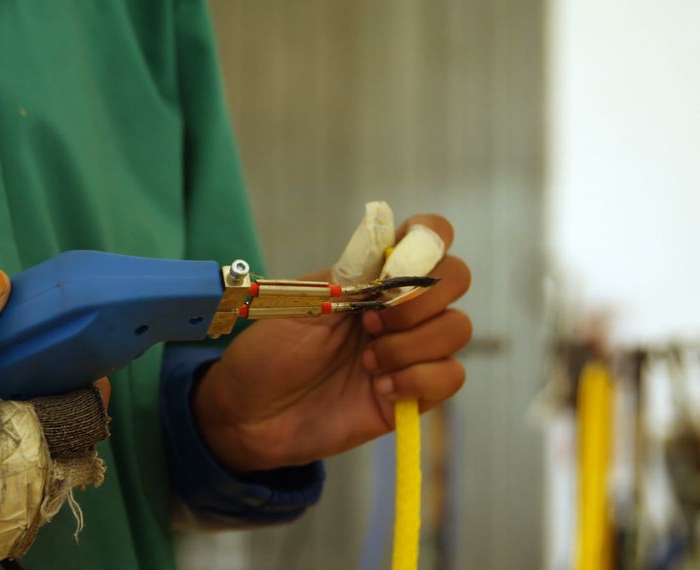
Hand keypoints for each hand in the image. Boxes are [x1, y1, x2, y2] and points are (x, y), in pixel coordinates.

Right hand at [0, 268, 110, 569]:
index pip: (78, 419)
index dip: (86, 383)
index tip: (78, 356)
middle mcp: (0, 501)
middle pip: (70, 449)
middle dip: (60, 406)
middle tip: (34, 373)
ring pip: (46, 474)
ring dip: (36, 434)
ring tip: (2, 402)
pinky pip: (13, 496)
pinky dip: (9, 460)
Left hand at [192, 215, 471, 473]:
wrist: (252, 414)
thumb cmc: (271, 352)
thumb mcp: (304, 302)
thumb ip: (352, 275)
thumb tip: (392, 246)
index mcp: (373, 276)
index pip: (428, 237)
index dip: (429, 238)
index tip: (394, 266)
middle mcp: (400, 308)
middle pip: (457, 277)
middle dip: (420, 298)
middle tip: (371, 323)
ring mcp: (410, 350)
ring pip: (457, 328)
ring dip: (411, 344)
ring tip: (366, 362)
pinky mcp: (413, 394)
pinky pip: (451, 376)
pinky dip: (418, 380)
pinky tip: (378, 389)